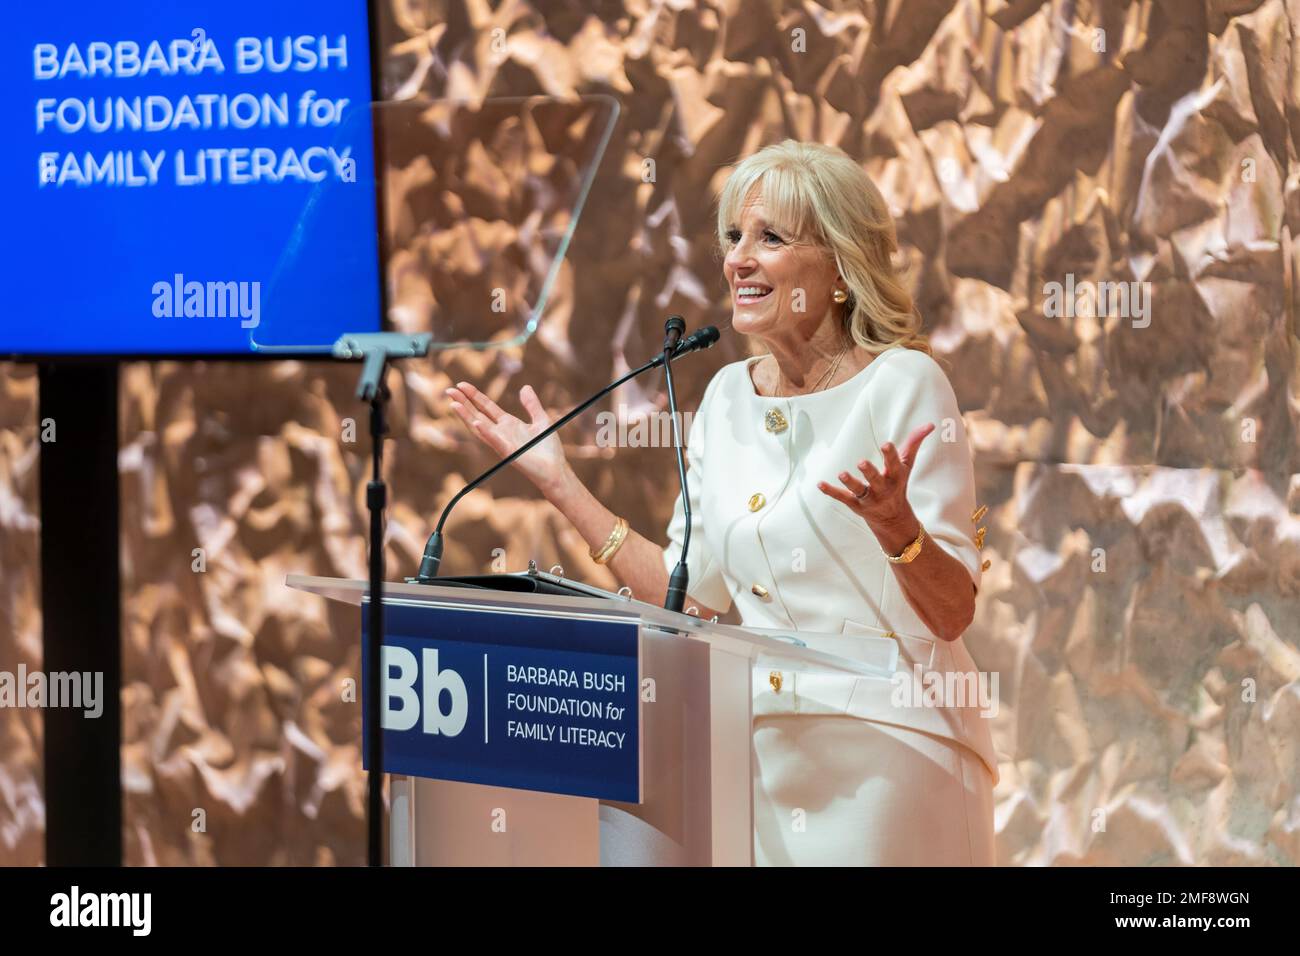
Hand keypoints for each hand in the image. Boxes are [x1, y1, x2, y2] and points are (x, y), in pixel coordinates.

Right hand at [445, 381, 570, 493]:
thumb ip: (532, 404)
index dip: (474, 395)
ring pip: (480, 428)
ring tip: (454, 404)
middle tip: (449, 390)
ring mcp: (502, 443)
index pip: (486, 407)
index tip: (461, 384)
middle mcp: (501, 433)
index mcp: (508, 424)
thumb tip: (525, 387)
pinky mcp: (508, 452)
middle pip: (478, 414)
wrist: (556, 470)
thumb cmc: (548, 449)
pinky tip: (476, 423)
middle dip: (464, 403)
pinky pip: (495, 441)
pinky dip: (486, 432)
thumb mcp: (542, 420)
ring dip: (466, 416)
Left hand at [817, 422, 932, 550]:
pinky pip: (843, 498)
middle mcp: (883, 488)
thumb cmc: (898, 484)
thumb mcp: (907, 465)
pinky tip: (820, 484)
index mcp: (895, 477)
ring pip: (859, 490)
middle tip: (862, 462)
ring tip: (841, 473)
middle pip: (876, 480)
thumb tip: (930, 424)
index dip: (890, 455)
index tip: (886, 444)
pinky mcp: (856, 504)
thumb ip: (914, 443)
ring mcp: (869, 498)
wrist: (894, 519)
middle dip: (870, 472)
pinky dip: (831, 491)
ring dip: (850, 483)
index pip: (894, 465)